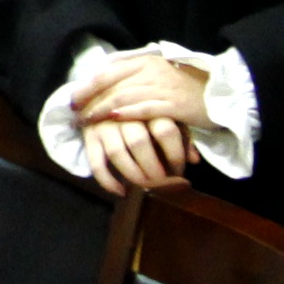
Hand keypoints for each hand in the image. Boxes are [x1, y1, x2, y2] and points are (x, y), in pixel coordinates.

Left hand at [74, 53, 213, 131]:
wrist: (220, 92)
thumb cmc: (184, 87)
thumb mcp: (156, 77)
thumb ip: (133, 80)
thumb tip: (104, 93)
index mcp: (144, 62)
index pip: (107, 72)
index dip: (87, 86)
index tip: (71, 100)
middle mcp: (150, 71)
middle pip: (111, 85)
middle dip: (89, 101)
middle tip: (75, 116)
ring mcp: (162, 87)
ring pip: (123, 96)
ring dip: (101, 110)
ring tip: (86, 121)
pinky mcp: (174, 104)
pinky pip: (145, 108)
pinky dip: (126, 114)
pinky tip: (112, 120)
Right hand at [82, 115, 199, 198]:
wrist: (104, 91)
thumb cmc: (144, 109)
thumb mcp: (167, 115)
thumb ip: (182, 135)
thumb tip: (194, 160)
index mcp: (148, 104)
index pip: (165, 131)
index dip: (175, 156)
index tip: (180, 171)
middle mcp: (124, 113)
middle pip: (139, 143)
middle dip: (154, 169)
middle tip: (163, 181)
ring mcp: (103, 125)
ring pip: (117, 153)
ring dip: (134, 175)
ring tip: (146, 185)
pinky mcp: (89, 137)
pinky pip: (96, 163)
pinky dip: (108, 181)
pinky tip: (122, 192)